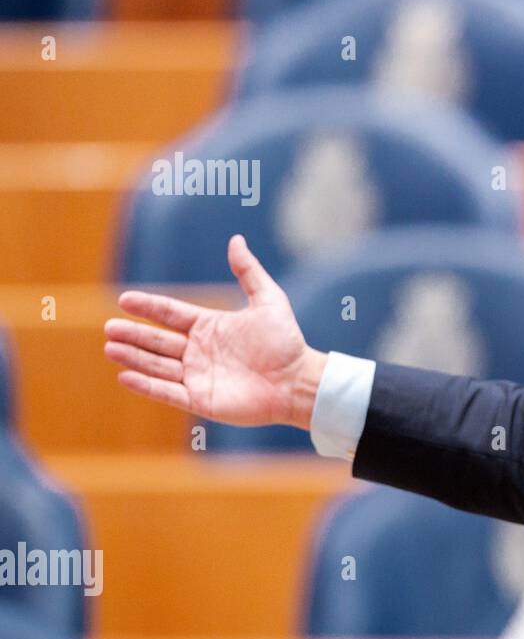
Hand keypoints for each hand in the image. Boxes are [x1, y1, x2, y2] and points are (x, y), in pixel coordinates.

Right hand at [104, 234, 326, 429]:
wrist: (299, 380)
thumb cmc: (286, 342)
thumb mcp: (268, 300)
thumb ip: (249, 271)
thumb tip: (236, 239)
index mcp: (209, 327)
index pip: (171, 314)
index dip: (149, 307)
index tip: (125, 299)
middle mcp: (198, 351)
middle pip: (158, 341)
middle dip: (133, 334)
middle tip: (109, 327)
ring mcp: (197, 376)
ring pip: (157, 366)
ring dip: (133, 357)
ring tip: (111, 348)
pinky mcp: (200, 400)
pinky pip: (167, 393)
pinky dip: (146, 386)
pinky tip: (125, 377)